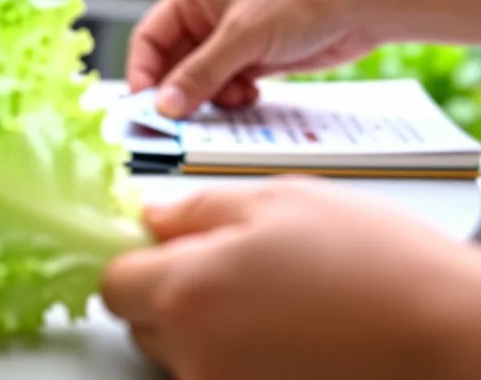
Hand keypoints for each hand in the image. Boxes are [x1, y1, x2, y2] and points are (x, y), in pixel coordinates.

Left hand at [101, 178, 480, 379]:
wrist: (450, 336)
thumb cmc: (376, 263)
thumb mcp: (280, 199)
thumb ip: (197, 208)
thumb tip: (150, 216)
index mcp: (187, 291)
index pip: (114, 283)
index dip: (137, 259)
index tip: (164, 248)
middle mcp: (194, 354)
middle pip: (141, 322)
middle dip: (168, 293)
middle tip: (228, 268)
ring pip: (179, 355)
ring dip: (202, 328)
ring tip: (270, 302)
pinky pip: (217, 378)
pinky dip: (235, 358)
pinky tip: (284, 336)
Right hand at [128, 0, 378, 118]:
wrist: (363, 5)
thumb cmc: (302, 2)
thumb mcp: (243, 39)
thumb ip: (199, 74)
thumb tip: (164, 106)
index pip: (149, 38)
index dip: (144, 72)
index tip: (147, 105)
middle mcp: (206, 15)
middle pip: (173, 63)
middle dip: (181, 90)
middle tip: (182, 120)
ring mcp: (231, 38)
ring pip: (200, 80)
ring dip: (212, 97)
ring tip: (236, 98)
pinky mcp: (253, 57)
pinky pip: (226, 86)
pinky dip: (233, 97)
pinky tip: (253, 95)